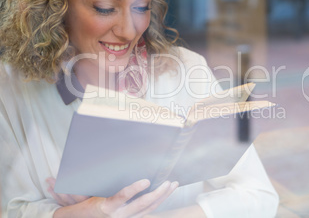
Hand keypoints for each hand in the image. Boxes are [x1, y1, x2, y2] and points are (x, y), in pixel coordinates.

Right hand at [53, 179, 178, 217]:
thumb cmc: (82, 211)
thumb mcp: (76, 199)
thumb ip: (69, 191)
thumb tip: (49, 180)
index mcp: (105, 208)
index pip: (121, 198)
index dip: (133, 190)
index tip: (145, 180)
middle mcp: (118, 216)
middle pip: (142, 205)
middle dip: (157, 194)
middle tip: (168, 182)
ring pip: (149, 209)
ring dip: (163, 197)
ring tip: (173, 184)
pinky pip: (149, 210)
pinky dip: (159, 201)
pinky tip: (167, 192)